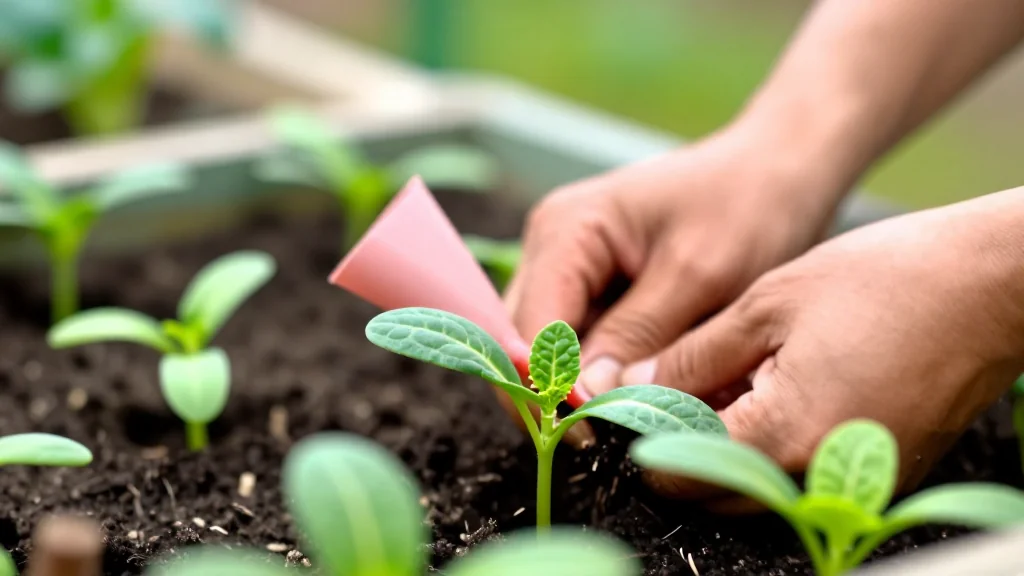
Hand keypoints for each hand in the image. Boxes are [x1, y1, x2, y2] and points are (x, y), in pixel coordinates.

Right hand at [498, 125, 849, 446]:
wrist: (779, 172)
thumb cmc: (748, 206)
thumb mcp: (699, 274)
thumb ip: (638, 334)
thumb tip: (586, 398)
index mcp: (566, 231)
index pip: (529, 327)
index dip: (548, 389)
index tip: (590, 437)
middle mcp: (553, 247)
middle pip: (527, 341)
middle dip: (557, 394)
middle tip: (606, 440)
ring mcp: (570, 267)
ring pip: (551, 348)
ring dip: (580, 387)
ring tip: (625, 422)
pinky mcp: (595, 286)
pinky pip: (582, 341)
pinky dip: (603, 373)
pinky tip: (636, 395)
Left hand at [634, 189, 1023, 502]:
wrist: (990, 284)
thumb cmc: (884, 281)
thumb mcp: (766, 305)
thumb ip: (693, 357)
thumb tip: (636, 386)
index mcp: (782, 437)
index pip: (679, 472)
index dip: (643, 437)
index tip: (628, 401)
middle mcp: (818, 479)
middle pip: (715, 490)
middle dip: (681, 445)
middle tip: (669, 387)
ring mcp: (854, 482)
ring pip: (757, 487)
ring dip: (724, 445)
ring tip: (723, 379)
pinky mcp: (879, 472)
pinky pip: (801, 475)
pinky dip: (771, 444)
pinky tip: (769, 390)